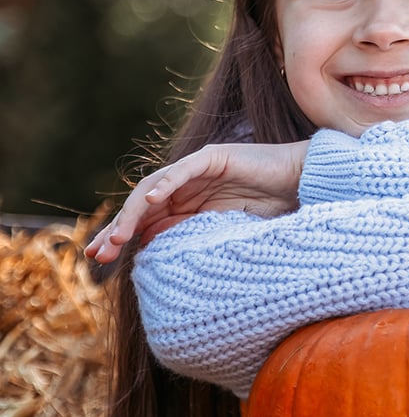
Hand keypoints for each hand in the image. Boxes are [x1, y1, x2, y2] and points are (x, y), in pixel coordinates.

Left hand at [85, 141, 309, 262]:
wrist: (303, 184)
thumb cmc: (272, 210)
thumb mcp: (224, 232)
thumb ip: (191, 235)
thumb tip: (150, 245)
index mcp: (188, 204)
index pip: (146, 220)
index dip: (121, 236)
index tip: (98, 260)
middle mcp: (187, 185)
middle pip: (141, 205)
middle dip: (118, 229)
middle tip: (98, 253)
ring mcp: (199, 169)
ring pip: (154, 188)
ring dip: (134, 212)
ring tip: (120, 236)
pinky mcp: (215, 157)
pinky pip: (185, 169)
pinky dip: (168, 184)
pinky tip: (154, 202)